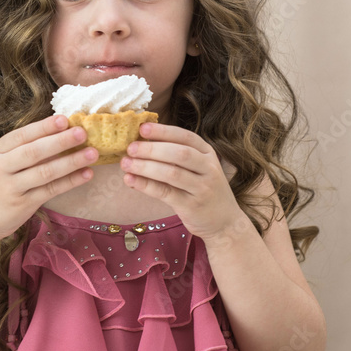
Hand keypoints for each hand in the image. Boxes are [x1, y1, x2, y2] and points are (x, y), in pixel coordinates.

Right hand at [0, 115, 99, 247]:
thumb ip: (22, 151)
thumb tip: (59, 133)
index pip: (22, 135)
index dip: (44, 127)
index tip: (64, 119)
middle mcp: (1, 168)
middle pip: (34, 152)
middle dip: (60, 141)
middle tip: (82, 132)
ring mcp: (11, 188)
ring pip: (45, 172)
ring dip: (71, 161)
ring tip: (92, 154)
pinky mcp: (22, 205)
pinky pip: (50, 190)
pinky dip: (70, 181)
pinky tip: (86, 174)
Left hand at [119, 122, 244, 241]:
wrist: (225, 222)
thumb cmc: (204, 190)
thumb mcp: (199, 168)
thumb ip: (178, 155)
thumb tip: (143, 142)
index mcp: (207, 153)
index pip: (185, 136)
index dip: (163, 131)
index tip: (142, 128)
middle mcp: (208, 168)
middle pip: (178, 153)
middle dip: (152, 149)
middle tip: (130, 148)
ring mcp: (202, 188)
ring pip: (171, 173)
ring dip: (145, 167)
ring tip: (126, 164)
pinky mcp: (192, 206)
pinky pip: (166, 193)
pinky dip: (146, 185)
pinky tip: (131, 180)